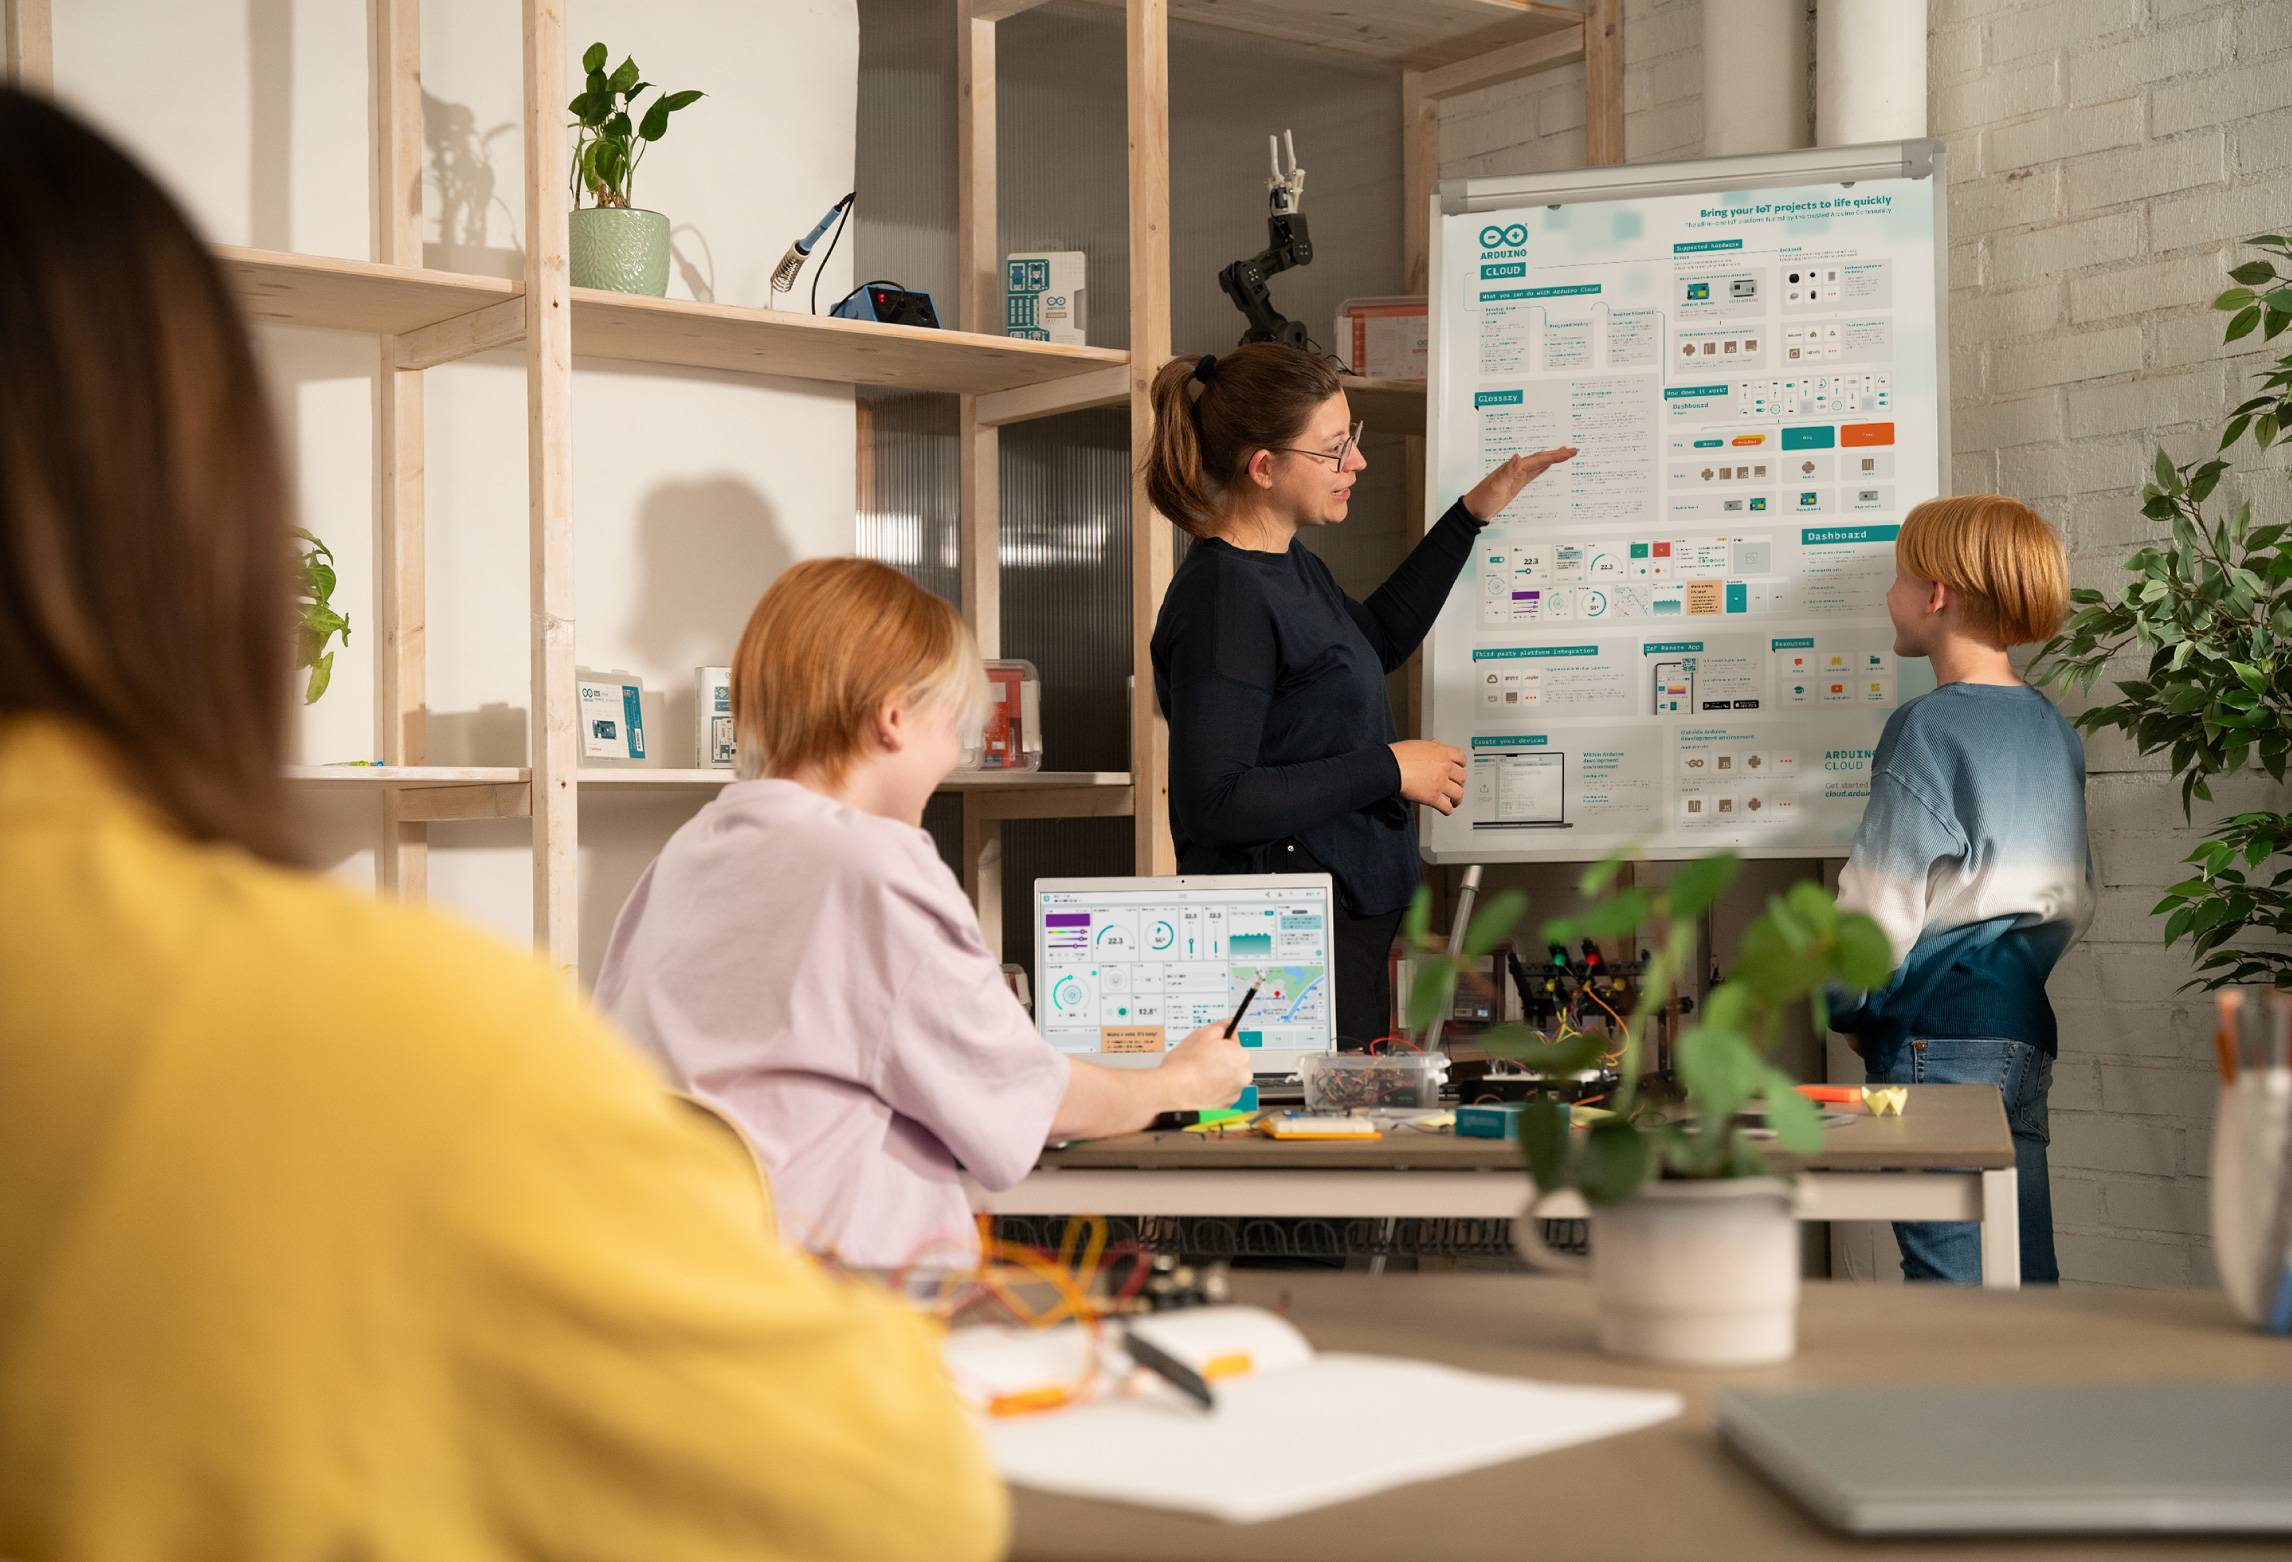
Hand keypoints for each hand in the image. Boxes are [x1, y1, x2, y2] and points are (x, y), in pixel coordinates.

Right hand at [1161, 1024, 1255, 1110]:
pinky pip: (1221, 1094)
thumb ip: (1219, 1027)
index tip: (1211, 1045)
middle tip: (1201, 1059)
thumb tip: (1226, 1025)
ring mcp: (1235, 1093)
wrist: (1172, 1091)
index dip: (1220, 1042)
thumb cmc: (1185, 1065)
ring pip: (1227, 1079)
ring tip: (1198, 1074)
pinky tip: (1199, 1086)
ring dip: (1217, 1076)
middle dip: (1220, 1060)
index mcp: (1241, 1055)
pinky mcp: (1225, 1107)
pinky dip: (1212, 1091)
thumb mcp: (1201, 1034)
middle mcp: (1243, 1076)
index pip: (1235, 1043)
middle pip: (1233, 1063)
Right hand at [1391, 739, 1466, 814]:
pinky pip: (1447, 807)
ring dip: (1457, 798)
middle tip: (1455, 786)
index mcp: (1442, 752)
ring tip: (1454, 801)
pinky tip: (1445, 810)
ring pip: (1458, 793)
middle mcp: (1445, 766)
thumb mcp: (1418, 744)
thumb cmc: (1399, 755)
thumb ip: (1431, 746)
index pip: (1461, 758)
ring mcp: (1440, 782)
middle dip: (1459, 783)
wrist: (1390, 766)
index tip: (1460, 768)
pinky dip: (1448, 810)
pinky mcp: (1433, 796)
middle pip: (1462, 777)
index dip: (1462, 765)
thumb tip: (1435, 745)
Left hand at [1461, 446, 1576, 521]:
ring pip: (1538, 464)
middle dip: (1557, 454)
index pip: (1538, 459)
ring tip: (1564, 453)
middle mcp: (1515, 469)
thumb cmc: (1481, 499)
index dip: (1554, 455)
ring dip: (1551, 459)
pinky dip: (1542, 468)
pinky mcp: (1516, 485)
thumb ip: (1507, 471)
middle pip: (1540, 459)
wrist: (1473, 511)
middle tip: (1573, 451)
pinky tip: (1547, 466)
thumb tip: (1517, 456)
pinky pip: (1533, 474)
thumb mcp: (1495, 486)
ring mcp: (1516, 477)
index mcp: (1513, 468)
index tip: (1568, 452)